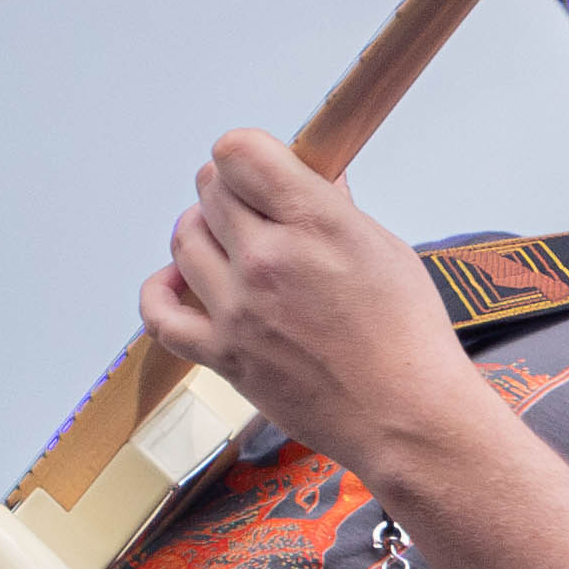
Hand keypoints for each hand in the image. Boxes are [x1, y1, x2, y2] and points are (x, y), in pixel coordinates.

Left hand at [141, 132, 471, 482]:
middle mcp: (267, 260)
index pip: (239, 151)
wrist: (405, 418)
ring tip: (226, 241)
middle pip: (210, 190)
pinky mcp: (223, 355)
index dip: (246, 153)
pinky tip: (178, 282)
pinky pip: (160, 315)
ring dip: (202, 230)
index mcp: (315, 223)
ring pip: (184, 240)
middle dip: (231, 189)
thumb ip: (337, 208)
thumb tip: (316, 177)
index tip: (262, 168)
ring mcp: (238, 310)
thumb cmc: (409, 339)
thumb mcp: (385, 250)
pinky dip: (160, 291)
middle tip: (253, 206)